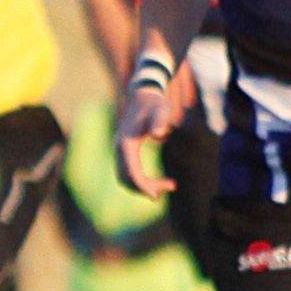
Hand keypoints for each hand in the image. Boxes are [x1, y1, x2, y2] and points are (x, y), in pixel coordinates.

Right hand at [115, 79, 183, 197]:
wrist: (142, 95)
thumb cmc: (155, 104)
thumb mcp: (161, 110)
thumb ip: (160, 121)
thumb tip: (159, 135)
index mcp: (126, 143)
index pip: (131, 172)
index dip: (142, 186)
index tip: (156, 195)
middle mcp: (119, 148)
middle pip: (127, 179)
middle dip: (145, 188)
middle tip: (171, 186)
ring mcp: (119, 150)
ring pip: (126, 178)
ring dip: (144, 186)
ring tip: (169, 185)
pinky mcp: (124, 151)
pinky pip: (128, 172)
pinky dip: (141, 181)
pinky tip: (158, 181)